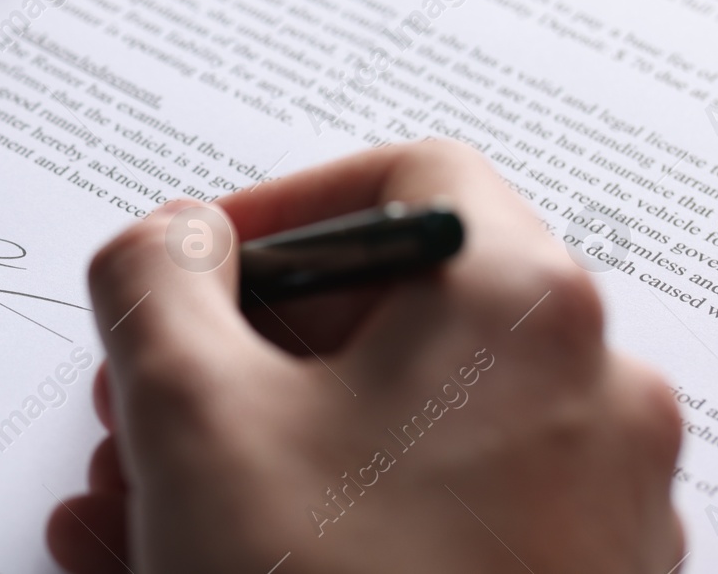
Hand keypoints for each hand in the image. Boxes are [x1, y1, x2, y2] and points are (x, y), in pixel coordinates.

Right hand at [48, 139, 684, 573]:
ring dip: (246, 447)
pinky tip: (187, 567)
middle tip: (139, 398)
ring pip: (388, 430)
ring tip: (130, 502)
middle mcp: (585, 396)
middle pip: (385, 315)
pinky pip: (420, 516)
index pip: (407, 181)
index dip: (284, 208)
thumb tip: (174, 241)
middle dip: (231, 356)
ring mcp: (587, 508)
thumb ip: (156, 278)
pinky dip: (311, 518)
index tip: (200, 269)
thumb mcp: (189, 409)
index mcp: (519, 309)